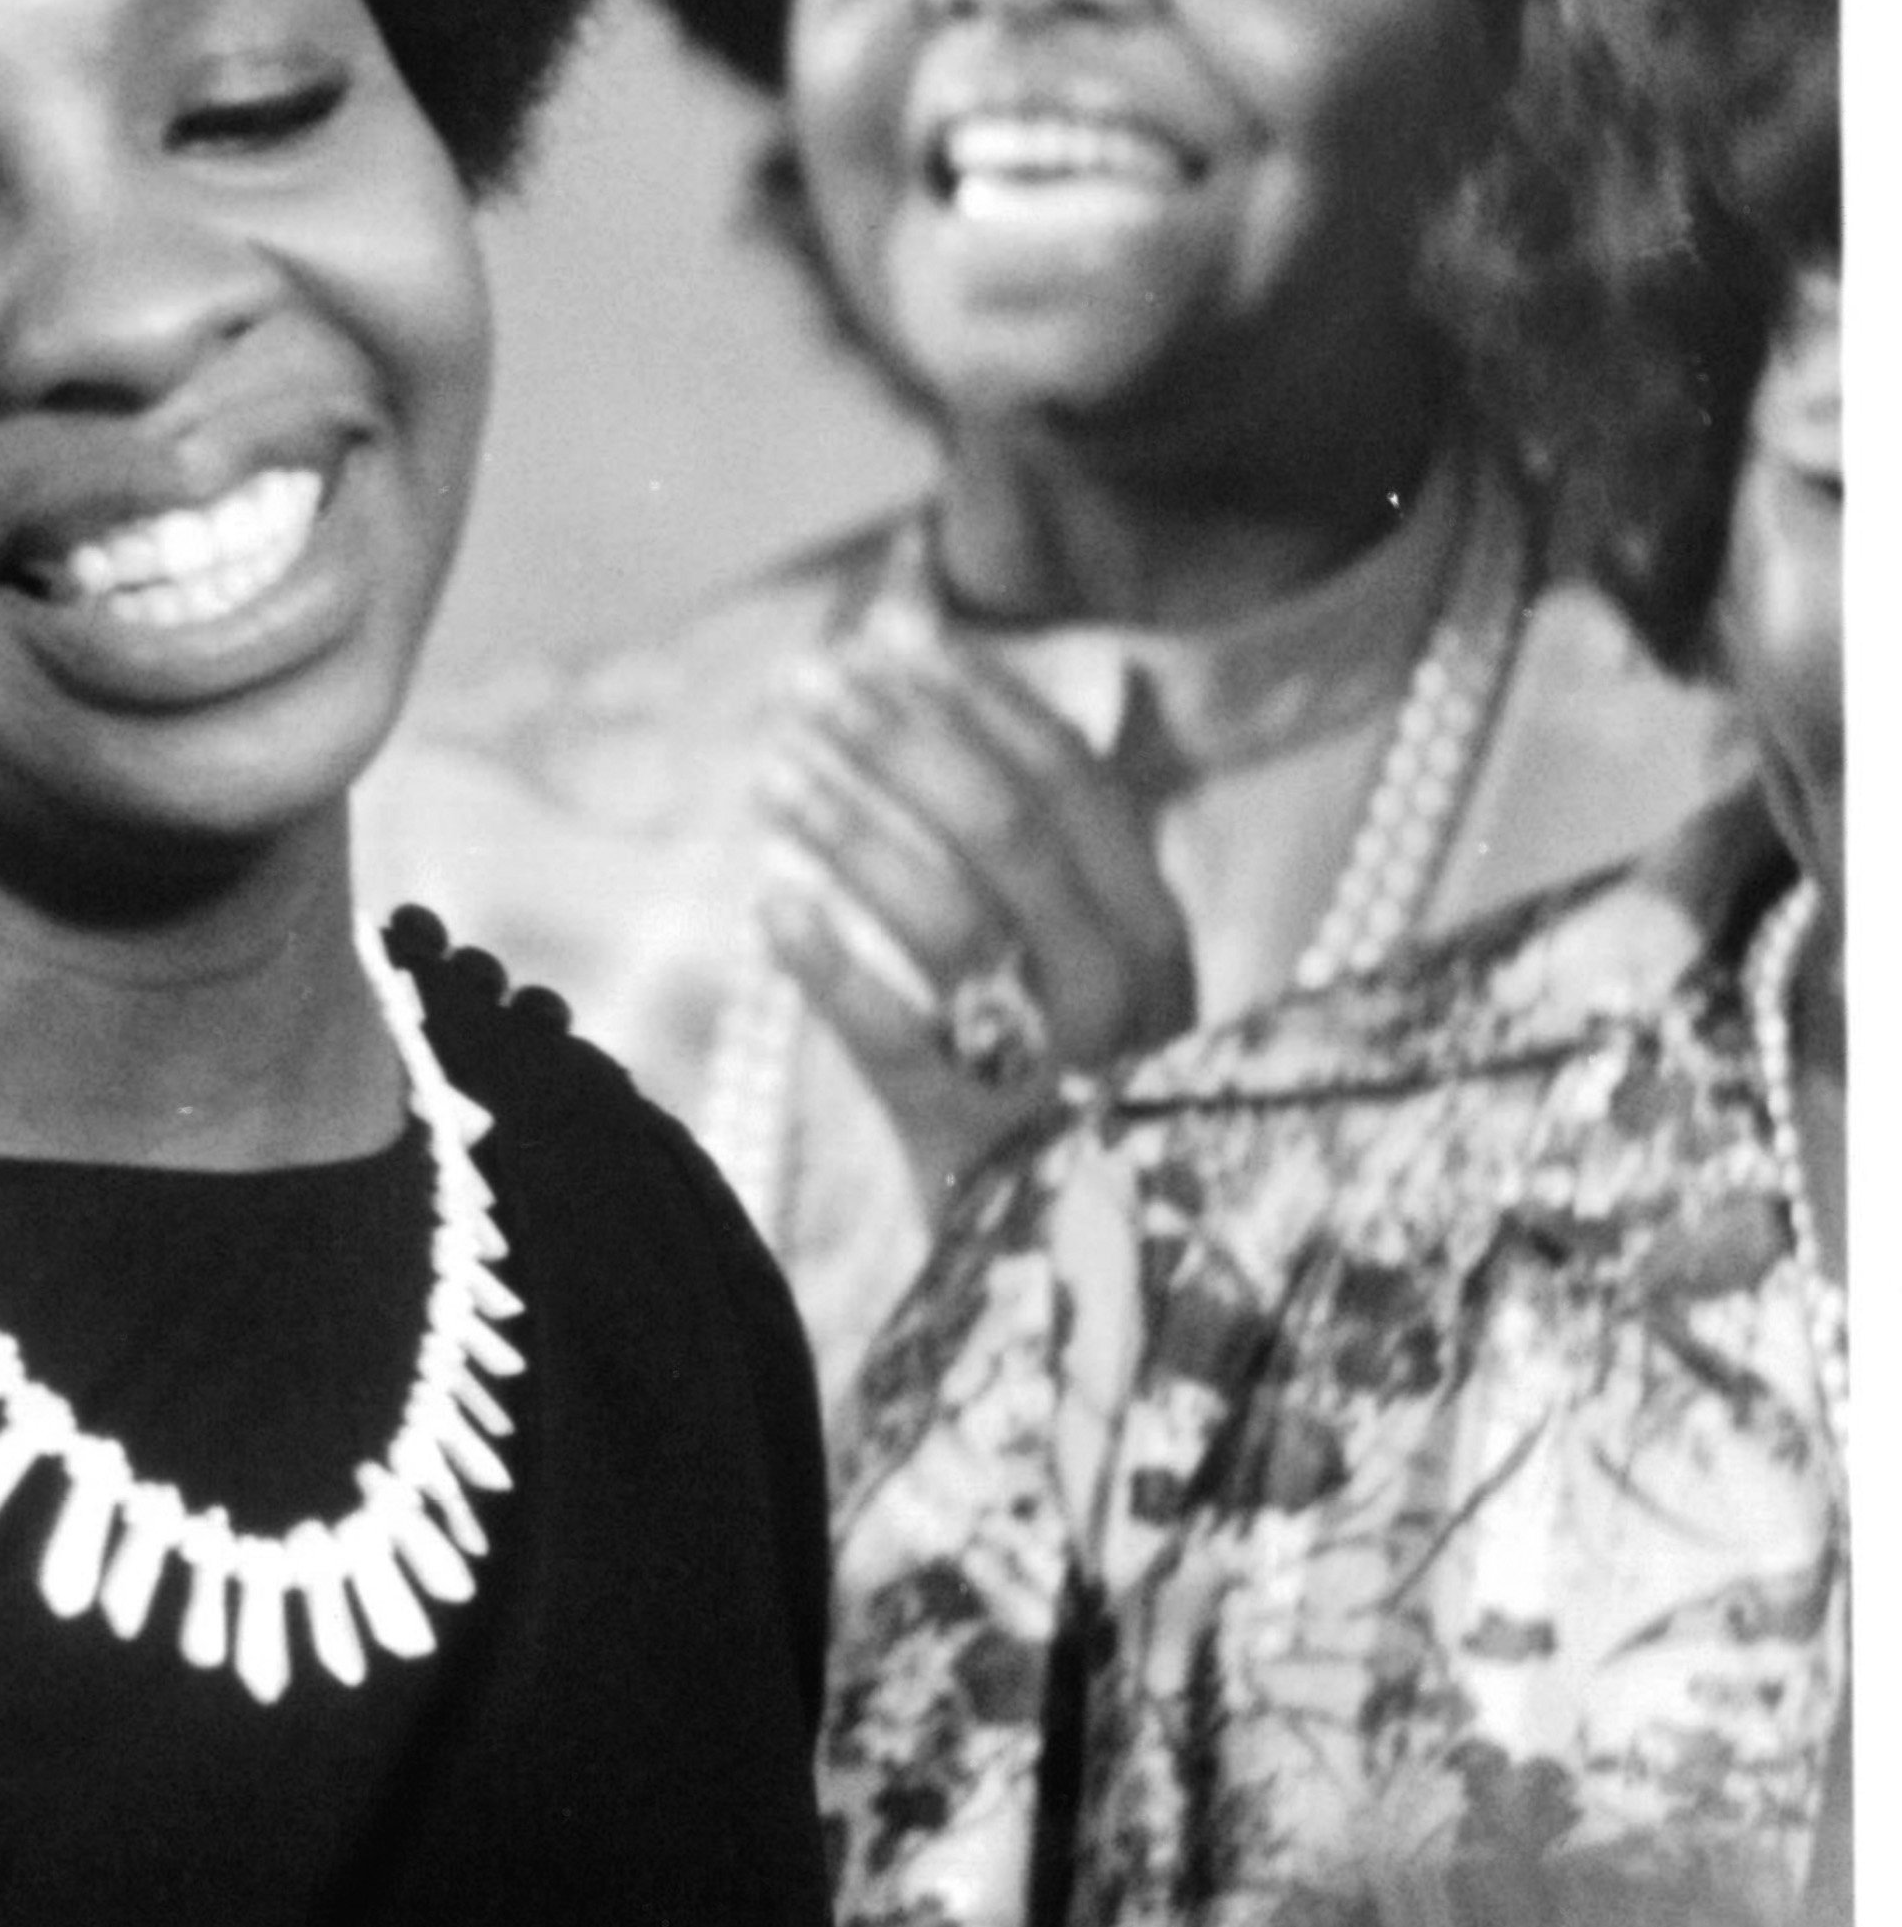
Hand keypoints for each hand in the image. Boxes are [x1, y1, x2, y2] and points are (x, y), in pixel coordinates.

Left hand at [750, 631, 1198, 1210]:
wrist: (1086, 1292)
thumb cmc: (1065, 1092)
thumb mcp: (1085, 971)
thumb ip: (1029, 845)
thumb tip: (917, 665)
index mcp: (1158, 937)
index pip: (1074, 785)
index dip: (978, 699)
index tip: (890, 635)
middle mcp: (1128, 998)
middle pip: (1008, 833)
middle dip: (900, 742)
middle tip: (806, 683)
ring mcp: (1063, 1075)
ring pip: (951, 919)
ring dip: (852, 830)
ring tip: (770, 773)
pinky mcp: (987, 1150)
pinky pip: (898, 1037)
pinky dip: (830, 965)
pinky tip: (769, 905)